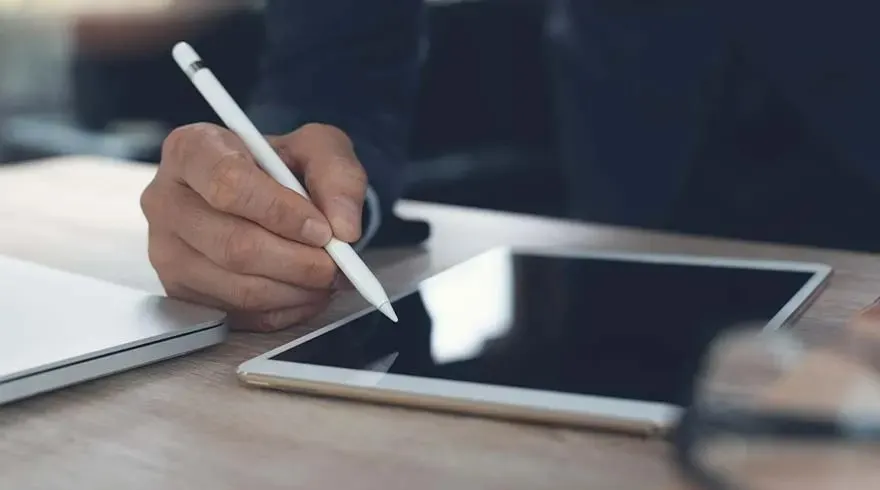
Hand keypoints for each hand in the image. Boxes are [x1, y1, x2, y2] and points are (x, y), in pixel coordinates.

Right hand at [140, 122, 367, 330]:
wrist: (263, 194)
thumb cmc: (281, 166)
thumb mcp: (318, 148)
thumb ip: (338, 175)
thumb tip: (344, 228)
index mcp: (192, 150)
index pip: (228, 183)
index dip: (281, 212)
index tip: (322, 229)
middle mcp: (166, 200)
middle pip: (234, 245)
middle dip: (298, 262)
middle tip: (336, 263)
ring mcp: (166, 252)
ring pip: (238, 287)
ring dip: (296, 290)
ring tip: (327, 277)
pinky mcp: (180, 292)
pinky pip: (239, 314)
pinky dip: (284, 310)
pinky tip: (305, 291)